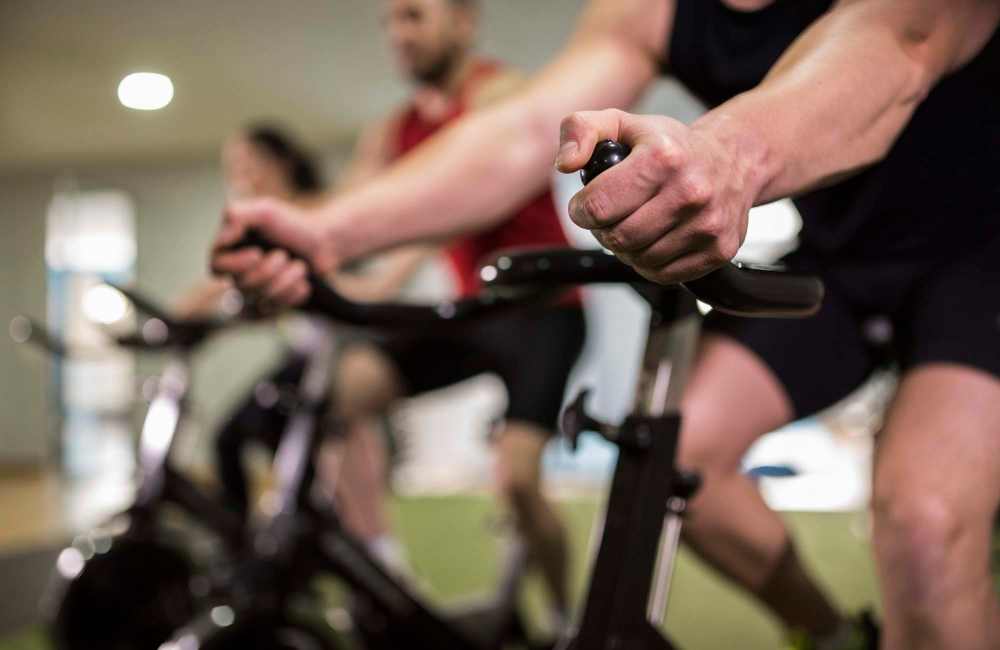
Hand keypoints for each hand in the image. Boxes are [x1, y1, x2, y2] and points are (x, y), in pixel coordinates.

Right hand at [210, 198, 337, 306]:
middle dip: (269, 270)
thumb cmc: (291, 224)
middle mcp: (239, 272)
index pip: (217, 267)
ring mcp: (256, 290)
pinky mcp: (273, 303)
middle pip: (242, 286)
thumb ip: (237, 216)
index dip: (235, 265)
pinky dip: (292, 294)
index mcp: (231, 249)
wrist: (323, 242)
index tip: (257, 253)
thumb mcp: (264, 211)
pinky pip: (276, 310)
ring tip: (299, 266)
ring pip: (261, 298)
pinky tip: (303, 283)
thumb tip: (221, 240)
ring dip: (286, 280)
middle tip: (285, 254)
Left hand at [555, 109, 764, 284]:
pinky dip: (649, 263)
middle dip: (604, 230)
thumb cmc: (671, 145)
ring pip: (639, 259)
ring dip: (626, 248)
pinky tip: (654, 239)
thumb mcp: (621, 123)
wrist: (733, 159)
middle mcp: (690, 192)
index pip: (598, 206)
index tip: (585, 204)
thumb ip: (580, 130)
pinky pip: (664, 275)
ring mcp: (708, 224)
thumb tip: (566, 164)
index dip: (581, 209)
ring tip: (634, 224)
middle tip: (611, 216)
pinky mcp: (719, 250)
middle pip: (618, 238)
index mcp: (663, 158)